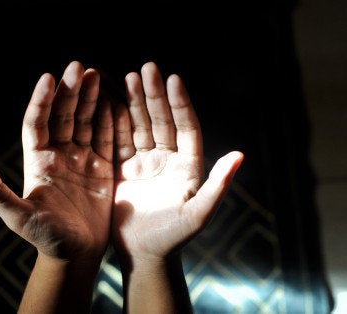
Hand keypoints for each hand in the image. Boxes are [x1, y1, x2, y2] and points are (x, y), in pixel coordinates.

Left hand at [0, 61, 113, 261]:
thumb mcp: (17, 215)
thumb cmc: (45, 238)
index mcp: (37, 160)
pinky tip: (116, 100)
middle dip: (70, 91)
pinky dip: (111, 120)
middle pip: (63, 115)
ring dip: (90, 98)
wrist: (76, 254)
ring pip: (85, 121)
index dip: (42, 100)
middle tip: (78, 66)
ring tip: (95, 74)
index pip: (37, 122)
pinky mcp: (102, 168)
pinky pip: (107, 138)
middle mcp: (58, 154)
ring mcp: (81, 159)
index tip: (48, 78)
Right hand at [112, 62, 243, 263]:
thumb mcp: (199, 213)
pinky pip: (118, 141)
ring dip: (133, 102)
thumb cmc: (175, 238)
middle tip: (146, 68)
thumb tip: (240, 155)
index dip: (180, 103)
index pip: (186, 127)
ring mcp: (144, 163)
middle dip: (153, 94)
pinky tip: (107, 101)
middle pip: (161, 120)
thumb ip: (218, 185)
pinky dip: (114, 122)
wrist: (144, 255)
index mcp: (188, 165)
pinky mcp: (123, 170)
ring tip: (127, 76)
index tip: (173, 78)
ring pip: (139, 125)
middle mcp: (168, 159)